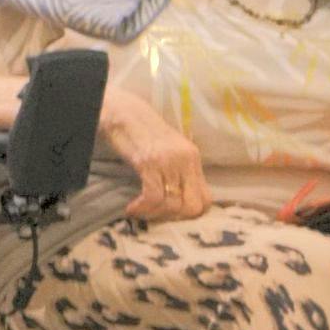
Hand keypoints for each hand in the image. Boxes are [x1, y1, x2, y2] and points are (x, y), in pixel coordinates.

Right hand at [96, 81, 214, 224]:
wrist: (123, 111)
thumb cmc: (142, 132)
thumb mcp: (169, 150)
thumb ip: (179, 170)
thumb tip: (179, 198)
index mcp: (193, 158)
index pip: (207, 200)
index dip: (190, 214)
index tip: (170, 213)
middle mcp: (185, 160)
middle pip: (193, 207)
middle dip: (173, 218)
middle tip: (155, 215)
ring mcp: (168, 161)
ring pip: (172, 205)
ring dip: (154, 214)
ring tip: (139, 210)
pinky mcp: (149, 162)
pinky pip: (153, 196)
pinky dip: (142, 208)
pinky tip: (132, 208)